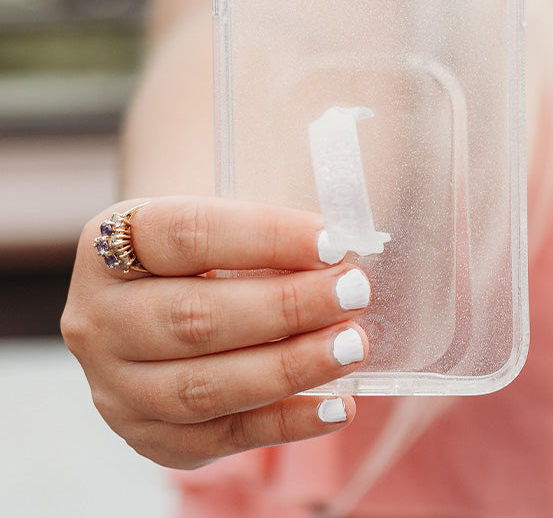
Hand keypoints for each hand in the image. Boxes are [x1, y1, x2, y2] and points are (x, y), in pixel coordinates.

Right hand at [61, 196, 369, 468]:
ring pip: (203, 387)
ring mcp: (114, 385)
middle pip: (193, 317)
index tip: (331, 242)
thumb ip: (266, 231)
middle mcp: (98, 317)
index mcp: (107, 244)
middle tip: (353, 293)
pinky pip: (222, 438)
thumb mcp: (216, 215)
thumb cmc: (204, 244)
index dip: (265, 236)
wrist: (158, 291)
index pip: (187, 234)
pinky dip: (286, 423)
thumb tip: (341, 257)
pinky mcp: (147, 436)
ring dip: (289, 368)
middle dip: (285, 307)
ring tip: (350, 346)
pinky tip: (337, 406)